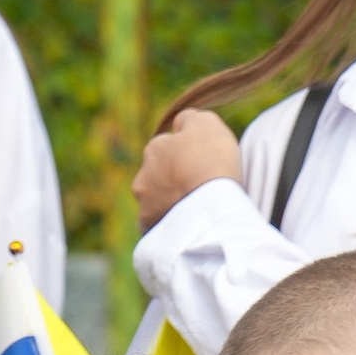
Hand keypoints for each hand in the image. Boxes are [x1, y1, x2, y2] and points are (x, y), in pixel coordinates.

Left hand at [134, 110, 241, 228]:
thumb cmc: (212, 161)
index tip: (202, 166)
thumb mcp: (206, 123)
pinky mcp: (150, 235)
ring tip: (194, 214)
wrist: (213, 207)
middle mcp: (142, 178)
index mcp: (153, 149)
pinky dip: (169, 230)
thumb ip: (189, 119)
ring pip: (156, 205)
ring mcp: (144, 209)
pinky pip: (158, 231)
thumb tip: (180, 124)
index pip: (168, 149)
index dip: (187, 157)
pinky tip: (185, 230)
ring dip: (170, 206)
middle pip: (160, 178)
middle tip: (198, 191)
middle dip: (173, 182)